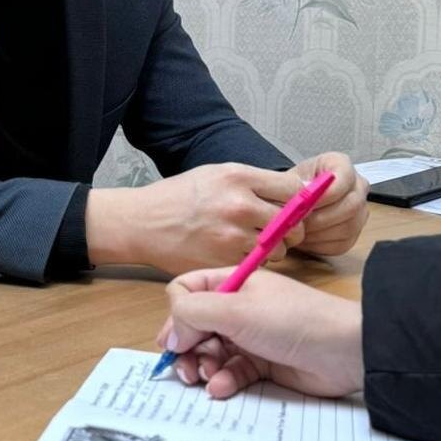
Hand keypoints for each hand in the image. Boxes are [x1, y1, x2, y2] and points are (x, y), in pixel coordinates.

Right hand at [88, 162, 307, 275]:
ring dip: (273, 249)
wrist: (144, 223)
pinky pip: (258, 266)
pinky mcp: (226, 262)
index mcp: (239, 177)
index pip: (292, 189)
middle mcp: (240, 205)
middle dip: (289, 229)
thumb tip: (290, 192)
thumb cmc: (178, 197)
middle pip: (291, 223)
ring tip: (252, 243)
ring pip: (279, 249)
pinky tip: (238, 254)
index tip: (292, 207)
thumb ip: (252, 183)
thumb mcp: (215, 174)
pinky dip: (253, 264)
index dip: (296, 200)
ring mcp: (233, 236)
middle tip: (277, 231)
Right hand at [155, 266, 363, 398]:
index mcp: (231, 283)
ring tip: (205, 379)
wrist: (345, 350)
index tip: (176, 339)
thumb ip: (193, 313)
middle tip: (184, 370)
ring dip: (202, 367)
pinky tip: (221, 388)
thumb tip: (169, 333)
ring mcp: (249, 336)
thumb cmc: (291, 320)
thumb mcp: (236, 309)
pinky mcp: (262, 364)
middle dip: (186, 347)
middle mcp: (237, 307)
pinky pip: (231, 372)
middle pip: (195, 326)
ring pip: (210, 352)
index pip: (187, 291)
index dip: (176, 315)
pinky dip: (222, 381)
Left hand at [287, 152, 368, 255]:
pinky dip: (321, 244)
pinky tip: (305, 239)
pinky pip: (342, 243)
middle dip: (322, 216)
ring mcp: (359, 211)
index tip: (308, 203)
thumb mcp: (289, 178)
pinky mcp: (354, 234)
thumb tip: (302, 194)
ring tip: (298, 230)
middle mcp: (357, 187)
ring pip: (348, 227)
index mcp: (342, 165)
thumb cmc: (292, 185)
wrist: (293, 200)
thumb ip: (296, 185)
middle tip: (300, 221)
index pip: (345, 178)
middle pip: (352, 205)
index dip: (328, 193)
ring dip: (319, 232)